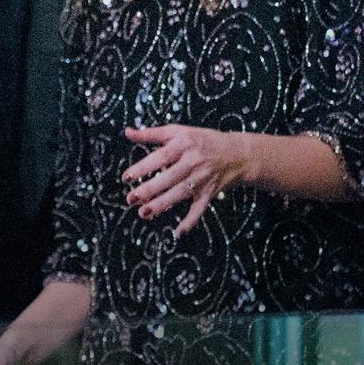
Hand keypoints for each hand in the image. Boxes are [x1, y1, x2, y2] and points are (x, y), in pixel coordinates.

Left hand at [123, 124, 249, 236]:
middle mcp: (193, 161)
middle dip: (149, 189)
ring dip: (162, 204)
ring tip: (143, 212)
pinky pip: (199, 209)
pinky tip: (177, 233)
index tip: (126, 177)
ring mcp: (202, 179)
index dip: (143, 167)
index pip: (161, 157)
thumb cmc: (202, 140)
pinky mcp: (209, 193)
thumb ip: (152, 133)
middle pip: (169, 177)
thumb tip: (128, 132)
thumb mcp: (178, 131)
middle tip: (130, 198)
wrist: (236, 153)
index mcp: (184, 144)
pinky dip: (190, 222)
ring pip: (180, 194)